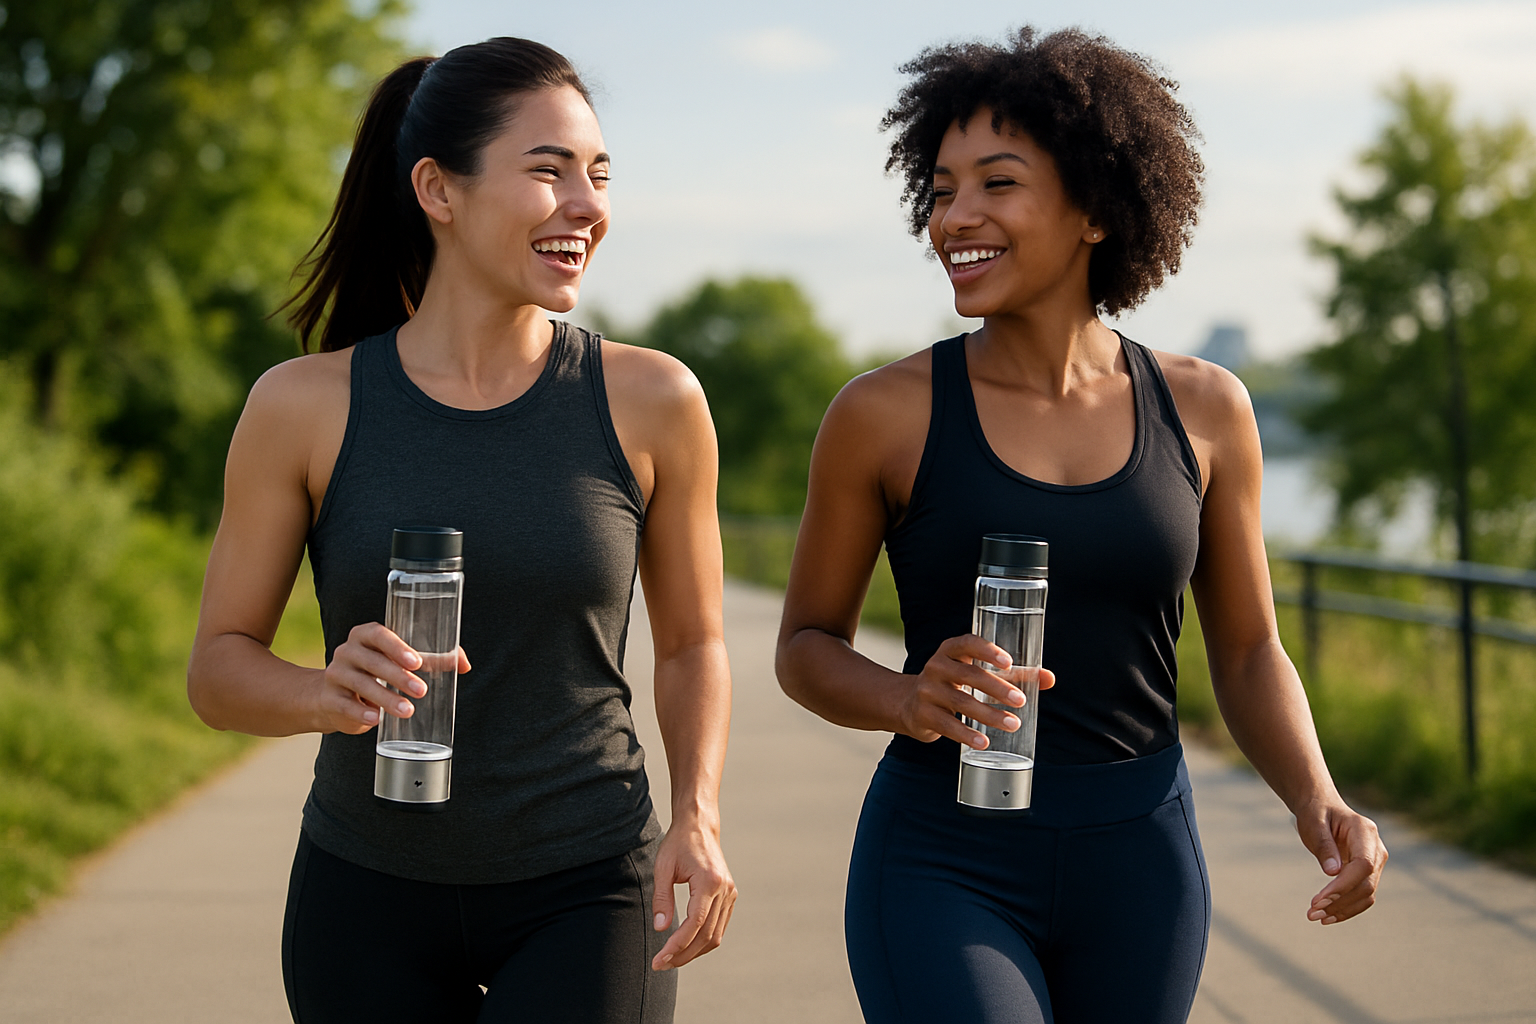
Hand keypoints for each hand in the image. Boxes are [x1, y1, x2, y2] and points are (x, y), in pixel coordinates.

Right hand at [314, 622, 470, 733]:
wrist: (332, 696)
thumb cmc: (376, 672)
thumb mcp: (399, 662)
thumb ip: (432, 659)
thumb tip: (465, 665)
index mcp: (365, 636)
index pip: (378, 634)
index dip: (396, 647)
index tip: (416, 662)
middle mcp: (347, 651)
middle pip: (372, 661)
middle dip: (398, 676)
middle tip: (421, 691)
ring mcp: (335, 674)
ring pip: (361, 684)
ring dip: (386, 698)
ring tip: (408, 710)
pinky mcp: (329, 699)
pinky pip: (344, 704)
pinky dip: (360, 712)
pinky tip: (375, 719)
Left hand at [650, 813, 736, 970]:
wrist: (699, 826)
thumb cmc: (678, 844)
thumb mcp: (663, 867)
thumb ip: (662, 899)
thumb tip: (661, 929)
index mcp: (709, 881)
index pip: (695, 923)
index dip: (677, 945)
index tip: (660, 958)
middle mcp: (724, 890)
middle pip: (706, 935)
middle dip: (683, 954)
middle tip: (660, 964)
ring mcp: (730, 894)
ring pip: (715, 935)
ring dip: (693, 951)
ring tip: (671, 959)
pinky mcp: (730, 896)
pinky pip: (719, 927)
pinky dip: (703, 941)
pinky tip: (686, 946)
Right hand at [896, 634, 1055, 748]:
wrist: (909, 704)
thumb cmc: (955, 684)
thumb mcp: (978, 673)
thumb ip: (1014, 675)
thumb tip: (1050, 679)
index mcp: (950, 651)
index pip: (967, 643)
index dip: (987, 650)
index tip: (1008, 662)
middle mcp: (936, 667)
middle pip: (968, 675)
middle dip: (997, 688)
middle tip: (1021, 702)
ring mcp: (926, 691)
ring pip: (960, 702)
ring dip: (988, 714)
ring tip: (1013, 724)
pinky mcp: (922, 714)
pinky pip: (947, 725)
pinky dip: (966, 734)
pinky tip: (984, 741)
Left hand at [1295, 798, 1386, 923]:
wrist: (1322, 807)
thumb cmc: (1316, 813)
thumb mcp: (1313, 823)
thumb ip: (1324, 845)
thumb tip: (1333, 873)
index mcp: (1365, 831)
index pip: (1363, 865)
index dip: (1343, 886)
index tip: (1319, 900)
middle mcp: (1376, 849)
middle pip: (1366, 883)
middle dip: (1340, 902)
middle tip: (1312, 913)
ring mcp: (1375, 862)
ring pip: (1367, 894)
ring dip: (1342, 909)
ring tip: (1316, 917)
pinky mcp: (1368, 873)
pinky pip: (1362, 895)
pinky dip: (1347, 908)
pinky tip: (1328, 916)